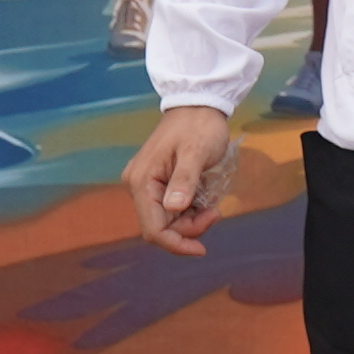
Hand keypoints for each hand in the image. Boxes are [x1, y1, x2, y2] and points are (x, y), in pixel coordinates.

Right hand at [123, 106, 239, 253]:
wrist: (198, 104)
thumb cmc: (199, 126)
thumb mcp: (196, 152)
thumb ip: (185, 180)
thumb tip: (174, 208)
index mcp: (142, 181)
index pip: (153, 229)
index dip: (176, 244)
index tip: (202, 249)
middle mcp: (138, 186)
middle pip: (161, 227)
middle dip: (189, 229)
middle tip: (215, 212)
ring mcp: (146, 185)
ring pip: (167, 221)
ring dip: (191, 220)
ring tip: (211, 203)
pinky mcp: (157, 183)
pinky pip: (172, 209)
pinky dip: (190, 210)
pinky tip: (203, 196)